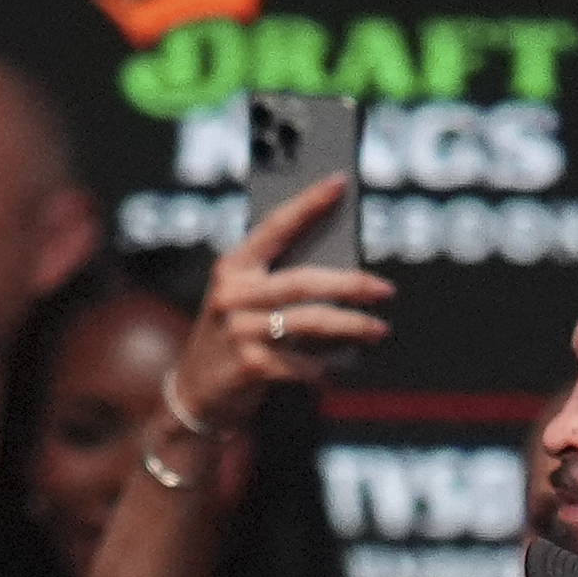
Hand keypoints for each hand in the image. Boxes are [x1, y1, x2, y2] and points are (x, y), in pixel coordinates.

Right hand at [169, 175, 396, 429]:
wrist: (193, 393)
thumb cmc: (231, 337)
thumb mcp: (241, 299)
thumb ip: (274, 279)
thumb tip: (339, 268)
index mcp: (232, 267)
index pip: (275, 227)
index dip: (308, 203)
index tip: (341, 183)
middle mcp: (232, 295)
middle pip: (304, 281)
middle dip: (350, 284)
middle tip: (384, 288)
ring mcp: (239, 331)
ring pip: (310, 322)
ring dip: (351, 326)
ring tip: (377, 329)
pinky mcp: (248, 365)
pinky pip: (301, 362)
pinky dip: (321, 367)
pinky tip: (331, 369)